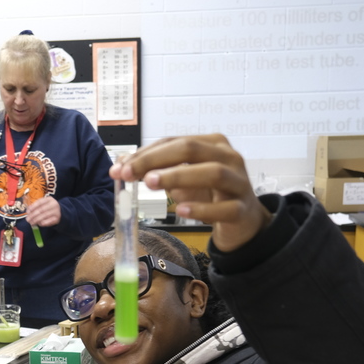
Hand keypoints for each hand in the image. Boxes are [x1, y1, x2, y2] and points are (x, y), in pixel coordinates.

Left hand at [26, 197, 60, 227]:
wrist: (61, 212)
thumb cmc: (49, 208)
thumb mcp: (44, 204)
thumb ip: (36, 206)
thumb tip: (28, 210)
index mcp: (49, 199)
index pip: (40, 202)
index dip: (33, 207)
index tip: (27, 211)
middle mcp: (53, 204)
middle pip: (41, 210)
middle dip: (33, 215)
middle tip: (27, 219)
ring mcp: (56, 212)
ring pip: (44, 216)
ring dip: (36, 220)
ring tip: (31, 222)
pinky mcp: (57, 219)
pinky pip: (48, 222)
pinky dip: (41, 223)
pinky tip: (38, 224)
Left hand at [109, 134, 271, 252]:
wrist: (243, 221)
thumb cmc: (210, 195)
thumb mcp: (182, 179)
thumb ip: (157, 170)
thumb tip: (122, 164)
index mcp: (212, 144)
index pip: (175, 142)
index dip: (145, 153)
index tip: (120, 167)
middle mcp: (228, 157)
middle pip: (191, 149)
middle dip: (156, 160)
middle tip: (130, 173)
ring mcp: (239, 182)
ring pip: (213, 173)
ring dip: (179, 176)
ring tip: (152, 184)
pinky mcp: (243, 209)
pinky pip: (224, 208)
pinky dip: (202, 209)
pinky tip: (181, 210)